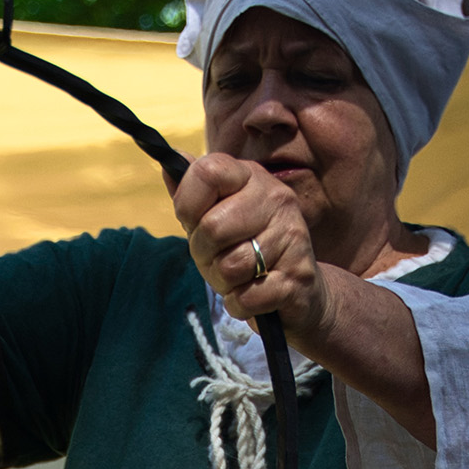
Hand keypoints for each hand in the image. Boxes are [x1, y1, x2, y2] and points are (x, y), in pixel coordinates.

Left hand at [170, 152, 331, 338]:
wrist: (300, 291)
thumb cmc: (247, 250)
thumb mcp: (216, 218)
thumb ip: (192, 193)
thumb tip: (168, 164)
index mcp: (252, 177)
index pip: (207, 172)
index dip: (188, 204)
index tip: (195, 222)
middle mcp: (277, 198)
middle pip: (212, 227)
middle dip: (204, 253)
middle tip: (218, 258)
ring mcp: (293, 236)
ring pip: (229, 266)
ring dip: (223, 282)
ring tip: (240, 277)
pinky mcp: (298, 276)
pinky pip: (246, 297)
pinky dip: (239, 304)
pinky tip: (253, 295)